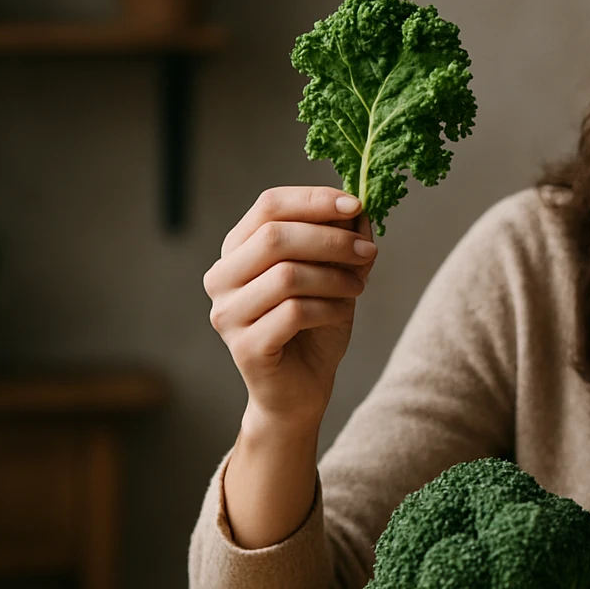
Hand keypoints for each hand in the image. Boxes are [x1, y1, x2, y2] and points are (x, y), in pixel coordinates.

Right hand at [204, 186, 378, 426]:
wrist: (301, 388)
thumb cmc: (314, 325)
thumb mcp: (333, 274)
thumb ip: (341, 241)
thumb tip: (358, 210)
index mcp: (238, 250)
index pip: (268, 205)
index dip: (313, 200)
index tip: (355, 205)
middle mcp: (222, 278)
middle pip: (275, 237)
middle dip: (331, 240)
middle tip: (367, 251)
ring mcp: (228, 313)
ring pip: (286, 275)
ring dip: (334, 277)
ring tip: (357, 287)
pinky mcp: (245, 346)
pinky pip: (293, 313)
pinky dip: (328, 308)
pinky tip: (341, 313)